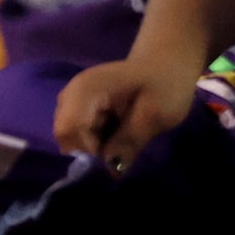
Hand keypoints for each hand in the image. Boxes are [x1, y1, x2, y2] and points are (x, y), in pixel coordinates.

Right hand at [52, 57, 199, 175]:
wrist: (167, 65)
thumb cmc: (166, 85)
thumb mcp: (156, 114)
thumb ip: (130, 141)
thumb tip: (111, 169)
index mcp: (85, 89)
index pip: (68, 129)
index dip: (89, 148)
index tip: (116, 150)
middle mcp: (70, 94)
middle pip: (66, 137)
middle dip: (92, 149)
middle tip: (123, 142)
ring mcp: (71, 101)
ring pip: (71, 140)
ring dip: (96, 145)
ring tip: (123, 134)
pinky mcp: (78, 109)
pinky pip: (78, 136)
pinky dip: (96, 141)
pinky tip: (117, 131)